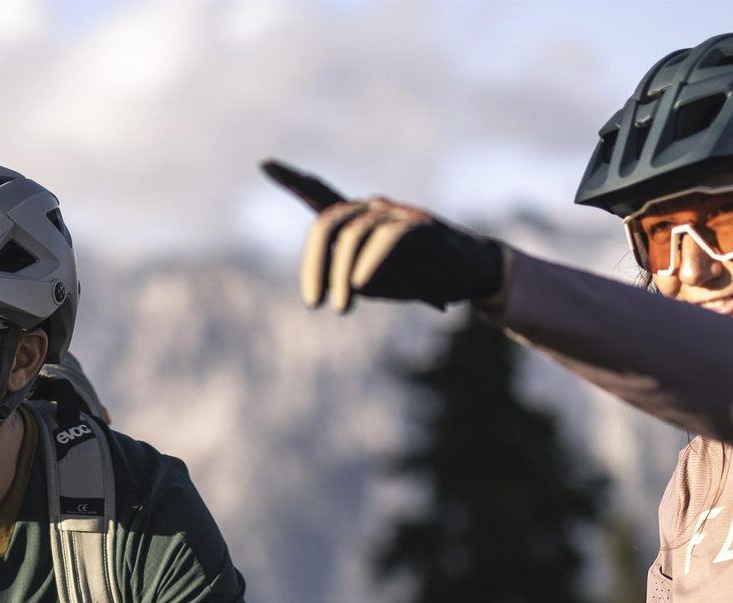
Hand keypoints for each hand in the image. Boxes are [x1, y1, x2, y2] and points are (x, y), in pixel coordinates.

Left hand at [261, 160, 511, 313]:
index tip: (264, 164)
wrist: (468, 273)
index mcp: (358, 218)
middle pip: (327, 223)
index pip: (320, 194)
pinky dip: (370, 261)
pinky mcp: (420, 226)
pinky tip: (360, 283)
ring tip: (340, 307)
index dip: (293, 180)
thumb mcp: (373, 280)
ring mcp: (396, 213)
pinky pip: (386, 239)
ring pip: (353, 234)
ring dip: (340, 275)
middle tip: (313, 304)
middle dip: (314, 264)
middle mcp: (373, 207)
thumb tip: (329, 282)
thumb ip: (345, 276)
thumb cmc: (418, 276)